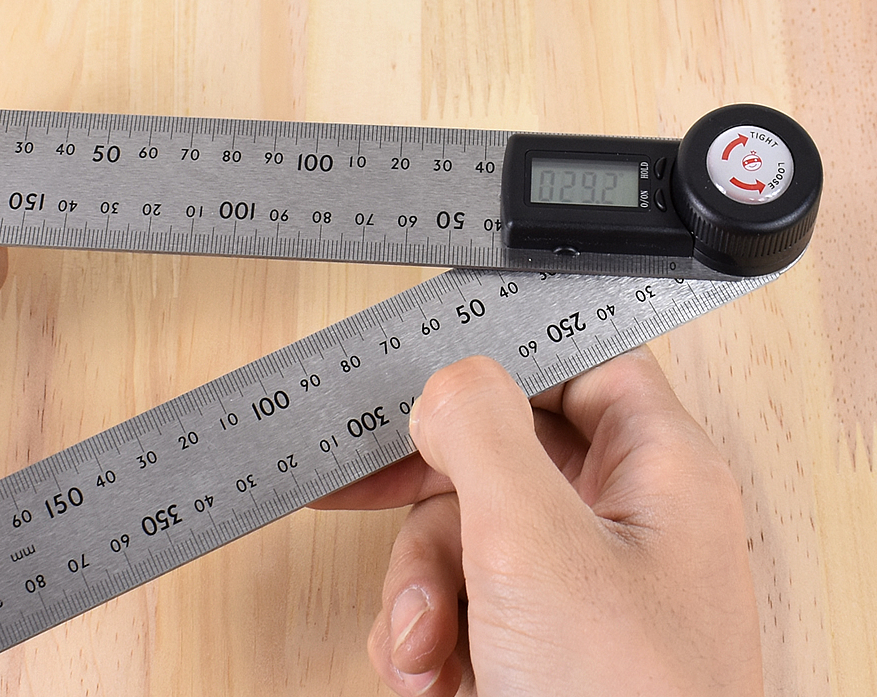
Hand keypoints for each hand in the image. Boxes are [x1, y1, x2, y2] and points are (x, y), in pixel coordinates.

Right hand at [314, 348, 762, 695]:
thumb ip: (485, 438)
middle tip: (366, 496)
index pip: (579, 364)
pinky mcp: (538, 643)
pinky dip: (427, 634)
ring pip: (461, 533)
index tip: (424, 370)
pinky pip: (457, 599)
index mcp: (657, 473)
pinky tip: (431, 674)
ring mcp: (578, 589)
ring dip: (418, 588)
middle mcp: (622, 523)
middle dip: (428, 505)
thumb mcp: (535, 550)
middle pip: (496, 454)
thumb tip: (447, 383)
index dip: (501, 358)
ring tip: (425, 648)